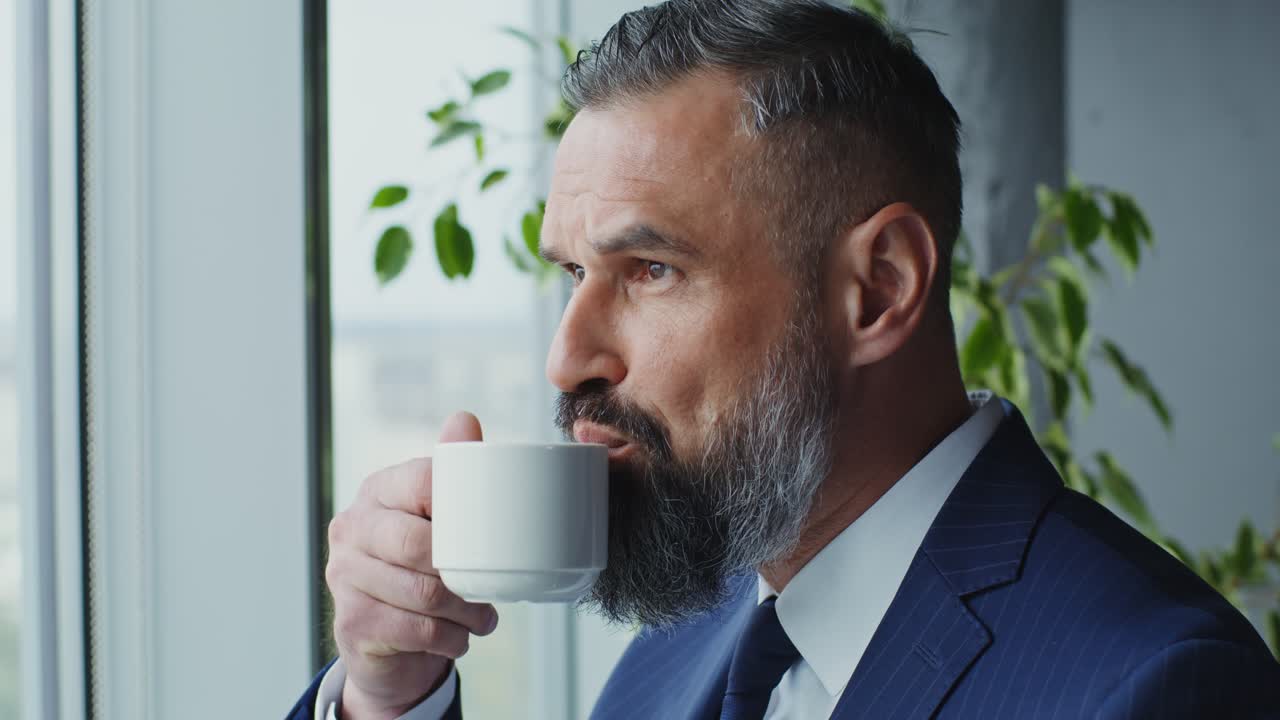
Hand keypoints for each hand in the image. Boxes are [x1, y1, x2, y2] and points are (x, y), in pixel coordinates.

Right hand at [327, 412, 498, 719]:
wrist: (384, 640)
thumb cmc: (419, 566)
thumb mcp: (437, 519)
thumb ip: (453, 471)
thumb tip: (464, 419)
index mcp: (377, 491)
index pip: (422, 481)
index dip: (460, 503)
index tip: (488, 529)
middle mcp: (351, 528)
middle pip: (420, 543)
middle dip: (465, 571)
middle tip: (492, 588)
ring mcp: (344, 575)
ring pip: (424, 593)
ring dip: (467, 612)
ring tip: (484, 618)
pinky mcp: (351, 621)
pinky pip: (417, 630)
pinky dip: (450, 638)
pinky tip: (460, 637)